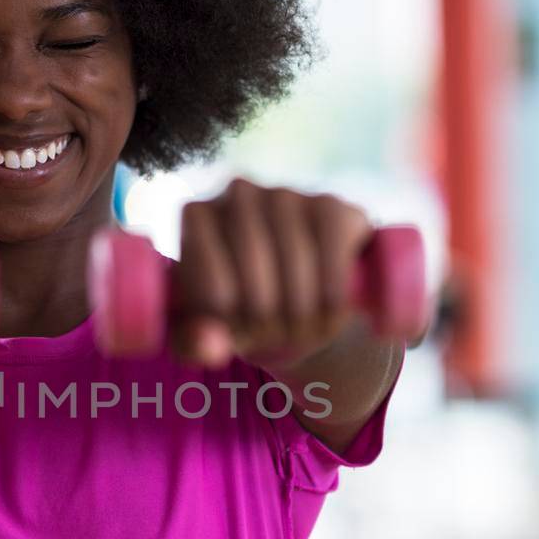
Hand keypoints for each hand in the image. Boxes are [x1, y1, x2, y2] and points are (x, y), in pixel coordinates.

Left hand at [172, 179, 374, 366]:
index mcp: (197, 217)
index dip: (231, 321)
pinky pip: (334, 245)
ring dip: (304, 308)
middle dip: (267, 315)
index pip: (212, 280)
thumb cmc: (238, 313)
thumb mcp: (210, 334)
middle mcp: (239, 193)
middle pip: (253, 264)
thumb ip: (195, 344)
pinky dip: (337, 286)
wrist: (291, 298)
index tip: (242, 340)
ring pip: (297, 257)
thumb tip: (209, 345)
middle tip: (276, 340)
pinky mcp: (329, 205)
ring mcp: (285, 194)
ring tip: (303, 334)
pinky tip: (343, 315)